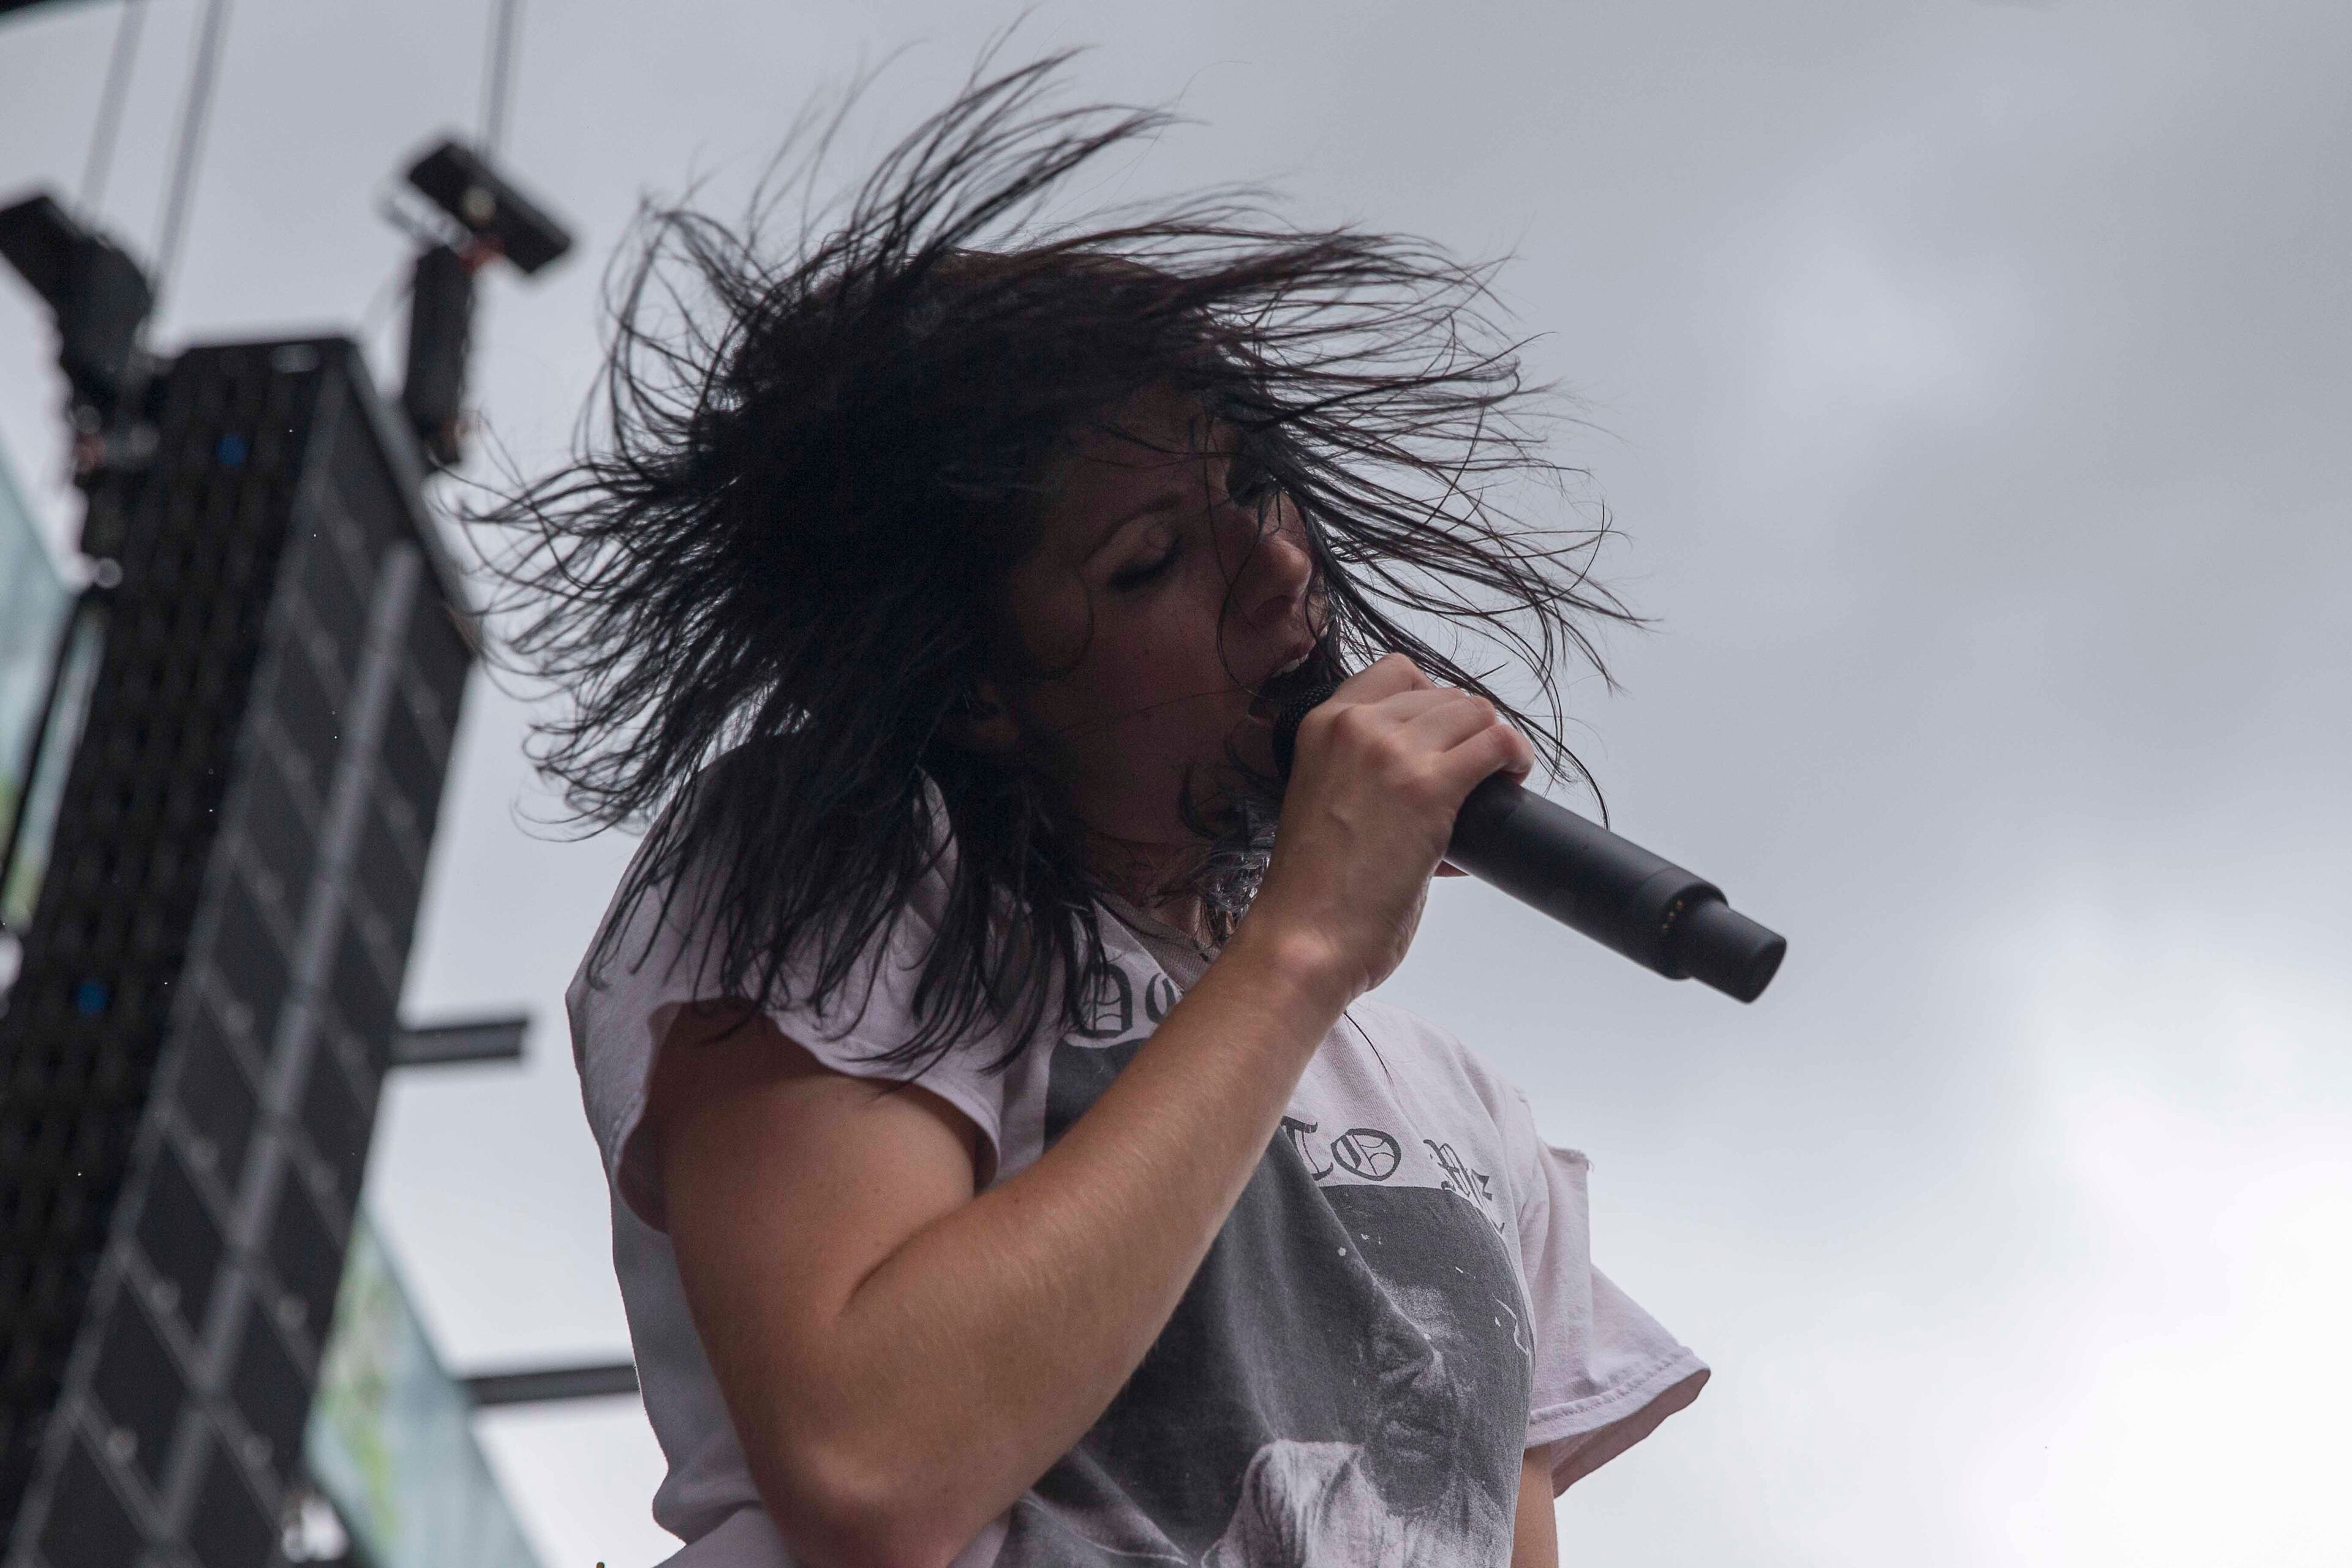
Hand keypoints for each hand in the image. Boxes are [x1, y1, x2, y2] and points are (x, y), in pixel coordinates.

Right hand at [1237, 654, 1533, 1004]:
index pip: (1396, 672)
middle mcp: (1354, 726)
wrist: (1304, 938)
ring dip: (1496, 744)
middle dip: (1468, 729)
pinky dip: (1514, 760)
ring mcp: (1391, 752)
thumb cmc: (1312, 892)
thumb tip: (1433, 781)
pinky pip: (1497, 745)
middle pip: (1445, 693)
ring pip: (1476, 712)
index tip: (1444, 737)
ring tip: (1499, 778)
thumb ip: (1364, 776)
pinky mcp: (1428, 787)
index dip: (1433, 700)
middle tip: (1476, 772)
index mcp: (1321, 726)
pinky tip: (1512, 783)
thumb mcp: (1322, 800)